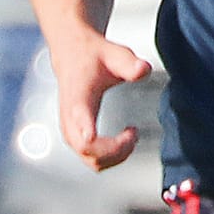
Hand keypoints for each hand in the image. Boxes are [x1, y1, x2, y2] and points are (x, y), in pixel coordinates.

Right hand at [51, 31, 152, 170]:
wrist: (71, 55)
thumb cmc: (94, 56)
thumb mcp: (114, 53)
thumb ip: (129, 63)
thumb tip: (144, 69)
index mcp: (78, 98)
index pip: (79, 118)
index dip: (85, 131)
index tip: (92, 137)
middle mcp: (70, 119)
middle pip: (87, 150)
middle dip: (116, 150)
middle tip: (134, 133)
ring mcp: (71, 131)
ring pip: (91, 160)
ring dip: (116, 155)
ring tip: (132, 135)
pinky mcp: (75, 138)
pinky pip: (92, 160)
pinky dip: (111, 157)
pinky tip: (125, 140)